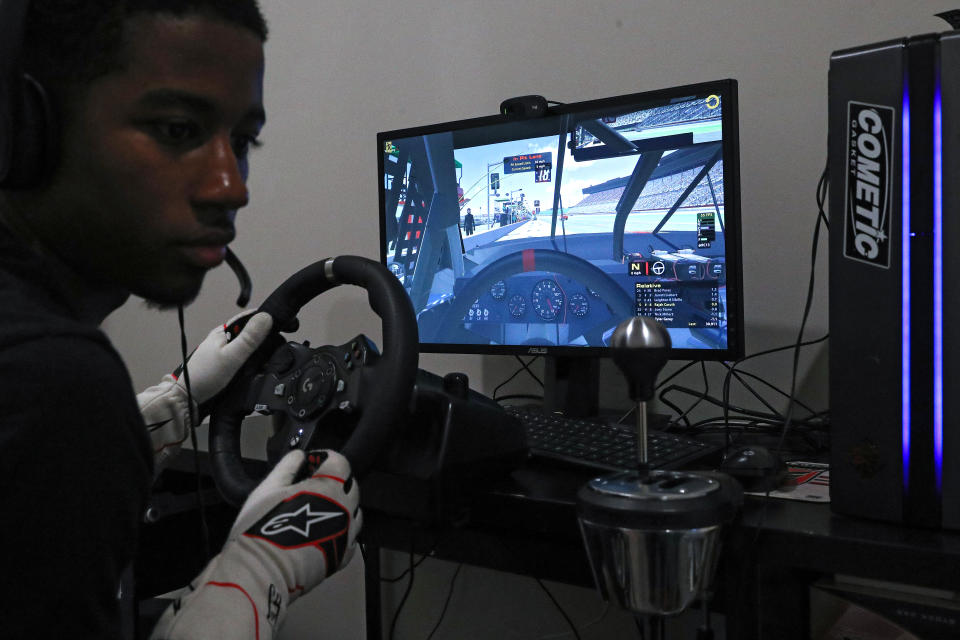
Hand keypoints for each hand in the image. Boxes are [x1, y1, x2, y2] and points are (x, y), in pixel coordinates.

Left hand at [138, 310, 273, 473]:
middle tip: (283, 345)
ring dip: (262, 350)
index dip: (270, 318)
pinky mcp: (226, 365)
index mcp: (224, 331)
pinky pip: (245, 358)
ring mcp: (225, 352)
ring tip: (275, 357)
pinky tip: (261, 368)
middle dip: (268, 336)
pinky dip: (255, 361)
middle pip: (252, 331)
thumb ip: (249, 338)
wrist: (187, 400)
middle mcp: (224, 339)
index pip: (251, 317)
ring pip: (250, 346)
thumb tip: (267, 316)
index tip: (287, 325)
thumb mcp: (232, 356)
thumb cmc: (205, 377)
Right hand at [149, 450, 361, 639]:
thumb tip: (298, 456)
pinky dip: (341, 531)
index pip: (340, 462)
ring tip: (317, 510)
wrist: (260, 572)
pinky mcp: (342, 556)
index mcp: (329, 488)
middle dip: (336, 481)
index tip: (312, 463)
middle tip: (313, 486)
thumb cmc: (261, 530)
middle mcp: (344, 509)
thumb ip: (287, 467)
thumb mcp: (268, 488)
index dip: (326, 459)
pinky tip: (321, 532)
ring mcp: (346, 534)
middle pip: (351, 486)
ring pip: (355, 512)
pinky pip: (350, 538)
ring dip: (342, 506)